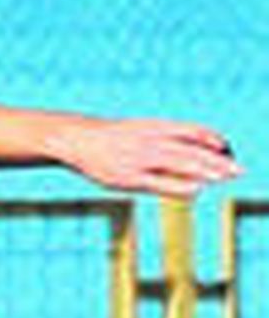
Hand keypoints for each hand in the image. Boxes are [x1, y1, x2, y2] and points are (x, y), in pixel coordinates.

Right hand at [60, 119, 238, 197]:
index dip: (213, 139)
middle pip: (192, 149)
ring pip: (181, 163)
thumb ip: (165, 137)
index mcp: (155, 127)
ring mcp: (140, 159)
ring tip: (227, 177)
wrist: (76, 139)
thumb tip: (191, 146)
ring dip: (207, 171)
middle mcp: (151, 140)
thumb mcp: (140, 130)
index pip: (193, 130)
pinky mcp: (129, 178)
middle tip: (240, 170)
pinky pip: (160, 183)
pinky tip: (197, 190)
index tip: (228, 149)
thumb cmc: (111, 138)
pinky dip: (181, 186)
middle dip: (218, 161)